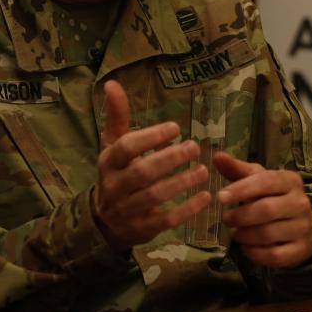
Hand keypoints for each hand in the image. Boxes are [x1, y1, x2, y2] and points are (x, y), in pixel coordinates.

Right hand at [92, 80, 211, 252]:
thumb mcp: (114, 145)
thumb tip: (112, 83)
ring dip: (181, 182)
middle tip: (194, 146)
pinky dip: (187, 209)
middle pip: (142, 172)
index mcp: (107, 162)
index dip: (151, 137)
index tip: (176, 128)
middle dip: (170, 159)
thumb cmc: (117, 173)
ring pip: (155, 196)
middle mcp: (114, 186)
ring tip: (203, 170)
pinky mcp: (142, 229)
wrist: (106, 221)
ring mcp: (126, 210)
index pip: (126, 147)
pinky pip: (166, 220)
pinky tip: (205, 197)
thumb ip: (117, 116)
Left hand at [215, 152, 311, 268]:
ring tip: (235, 233)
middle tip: (226, 219)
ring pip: (268, 234)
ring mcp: (303, 228)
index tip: (220, 197)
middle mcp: (301, 202)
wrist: (304, 226)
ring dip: (245, 235)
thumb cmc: (275, 198)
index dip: (241, 189)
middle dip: (240, 216)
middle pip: (266, 210)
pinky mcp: (301, 250)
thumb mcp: (259, 180)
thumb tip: (217, 156)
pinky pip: (274, 255)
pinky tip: (246, 247)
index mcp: (290, 181)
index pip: (266, 181)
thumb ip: (238, 170)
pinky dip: (255, 253)